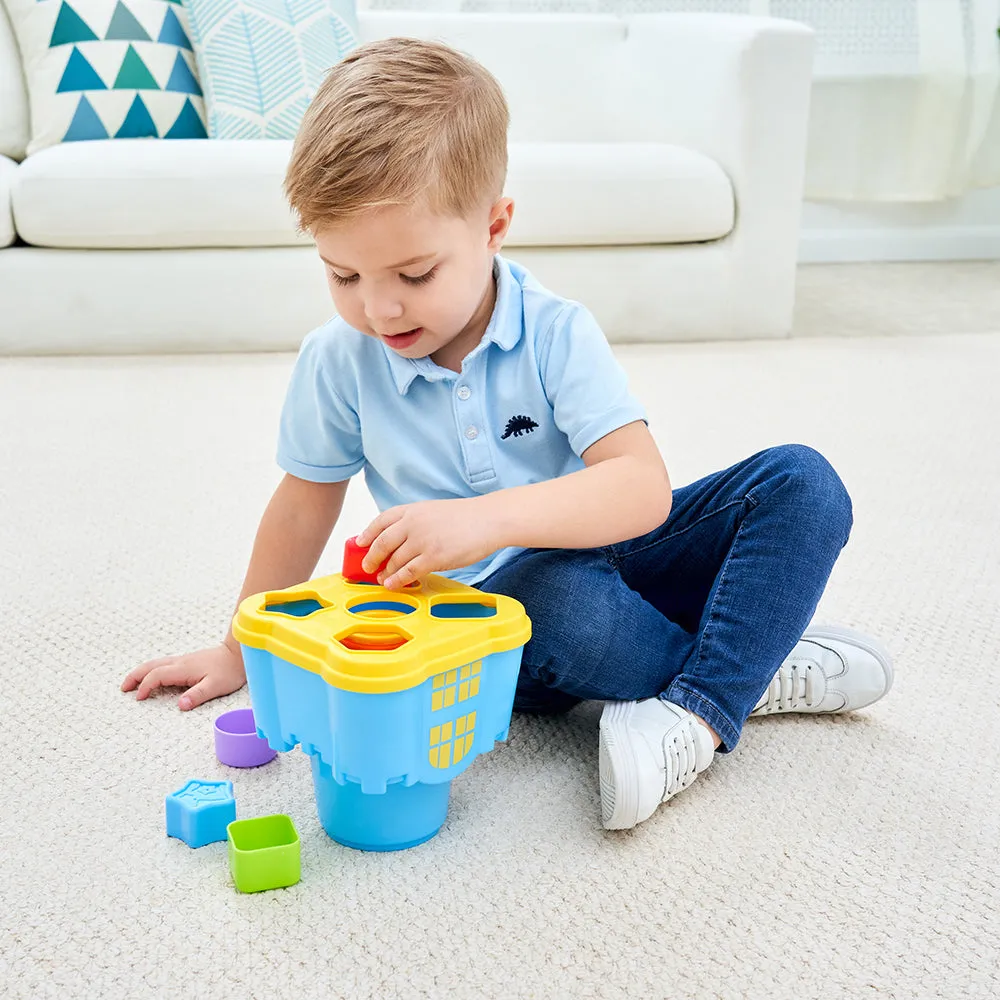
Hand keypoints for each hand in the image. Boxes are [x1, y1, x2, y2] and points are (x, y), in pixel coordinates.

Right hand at [121, 642, 246, 710]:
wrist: (238, 653)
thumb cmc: (229, 670)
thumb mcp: (215, 686)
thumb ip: (198, 695)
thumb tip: (180, 705)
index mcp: (183, 669)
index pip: (157, 676)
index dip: (145, 686)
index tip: (139, 699)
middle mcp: (180, 662)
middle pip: (151, 666)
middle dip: (135, 676)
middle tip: (123, 688)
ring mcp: (183, 660)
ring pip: (156, 663)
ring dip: (141, 672)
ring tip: (131, 683)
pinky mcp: (188, 661)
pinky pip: (163, 664)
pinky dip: (152, 670)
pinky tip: (153, 676)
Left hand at [356, 498, 500, 589]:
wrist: (489, 520)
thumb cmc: (466, 518)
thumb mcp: (433, 511)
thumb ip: (415, 522)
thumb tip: (398, 540)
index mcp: (412, 510)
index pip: (381, 521)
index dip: (367, 534)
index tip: (361, 543)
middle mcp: (413, 524)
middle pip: (382, 543)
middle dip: (371, 558)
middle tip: (368, 567)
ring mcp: (422, 541)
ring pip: (394, 561)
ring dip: (385, 573)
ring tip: (383, 579)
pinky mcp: (433, 558)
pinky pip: (407, 573)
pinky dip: (397, 581)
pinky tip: (393, 585)